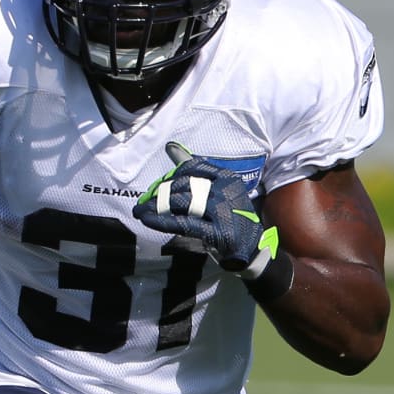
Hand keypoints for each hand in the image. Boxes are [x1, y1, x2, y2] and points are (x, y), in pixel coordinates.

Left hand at [133, 142, 279, 275]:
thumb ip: (194, 170)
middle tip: (143, 200)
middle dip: (160, 192)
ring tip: (140, 211)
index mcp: (226, 176)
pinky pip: (184, 223)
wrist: (252, 246)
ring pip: (182, 202)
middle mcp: (225, 190)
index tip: (157, 185)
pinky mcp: (217, 232)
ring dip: (156, 206)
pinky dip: (162, 221)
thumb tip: (171, 147)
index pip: (193, 166)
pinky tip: (148, 220)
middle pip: (185, 184)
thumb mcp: (217, 189)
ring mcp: (222, 211)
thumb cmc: (230, 215)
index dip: (171, 175)